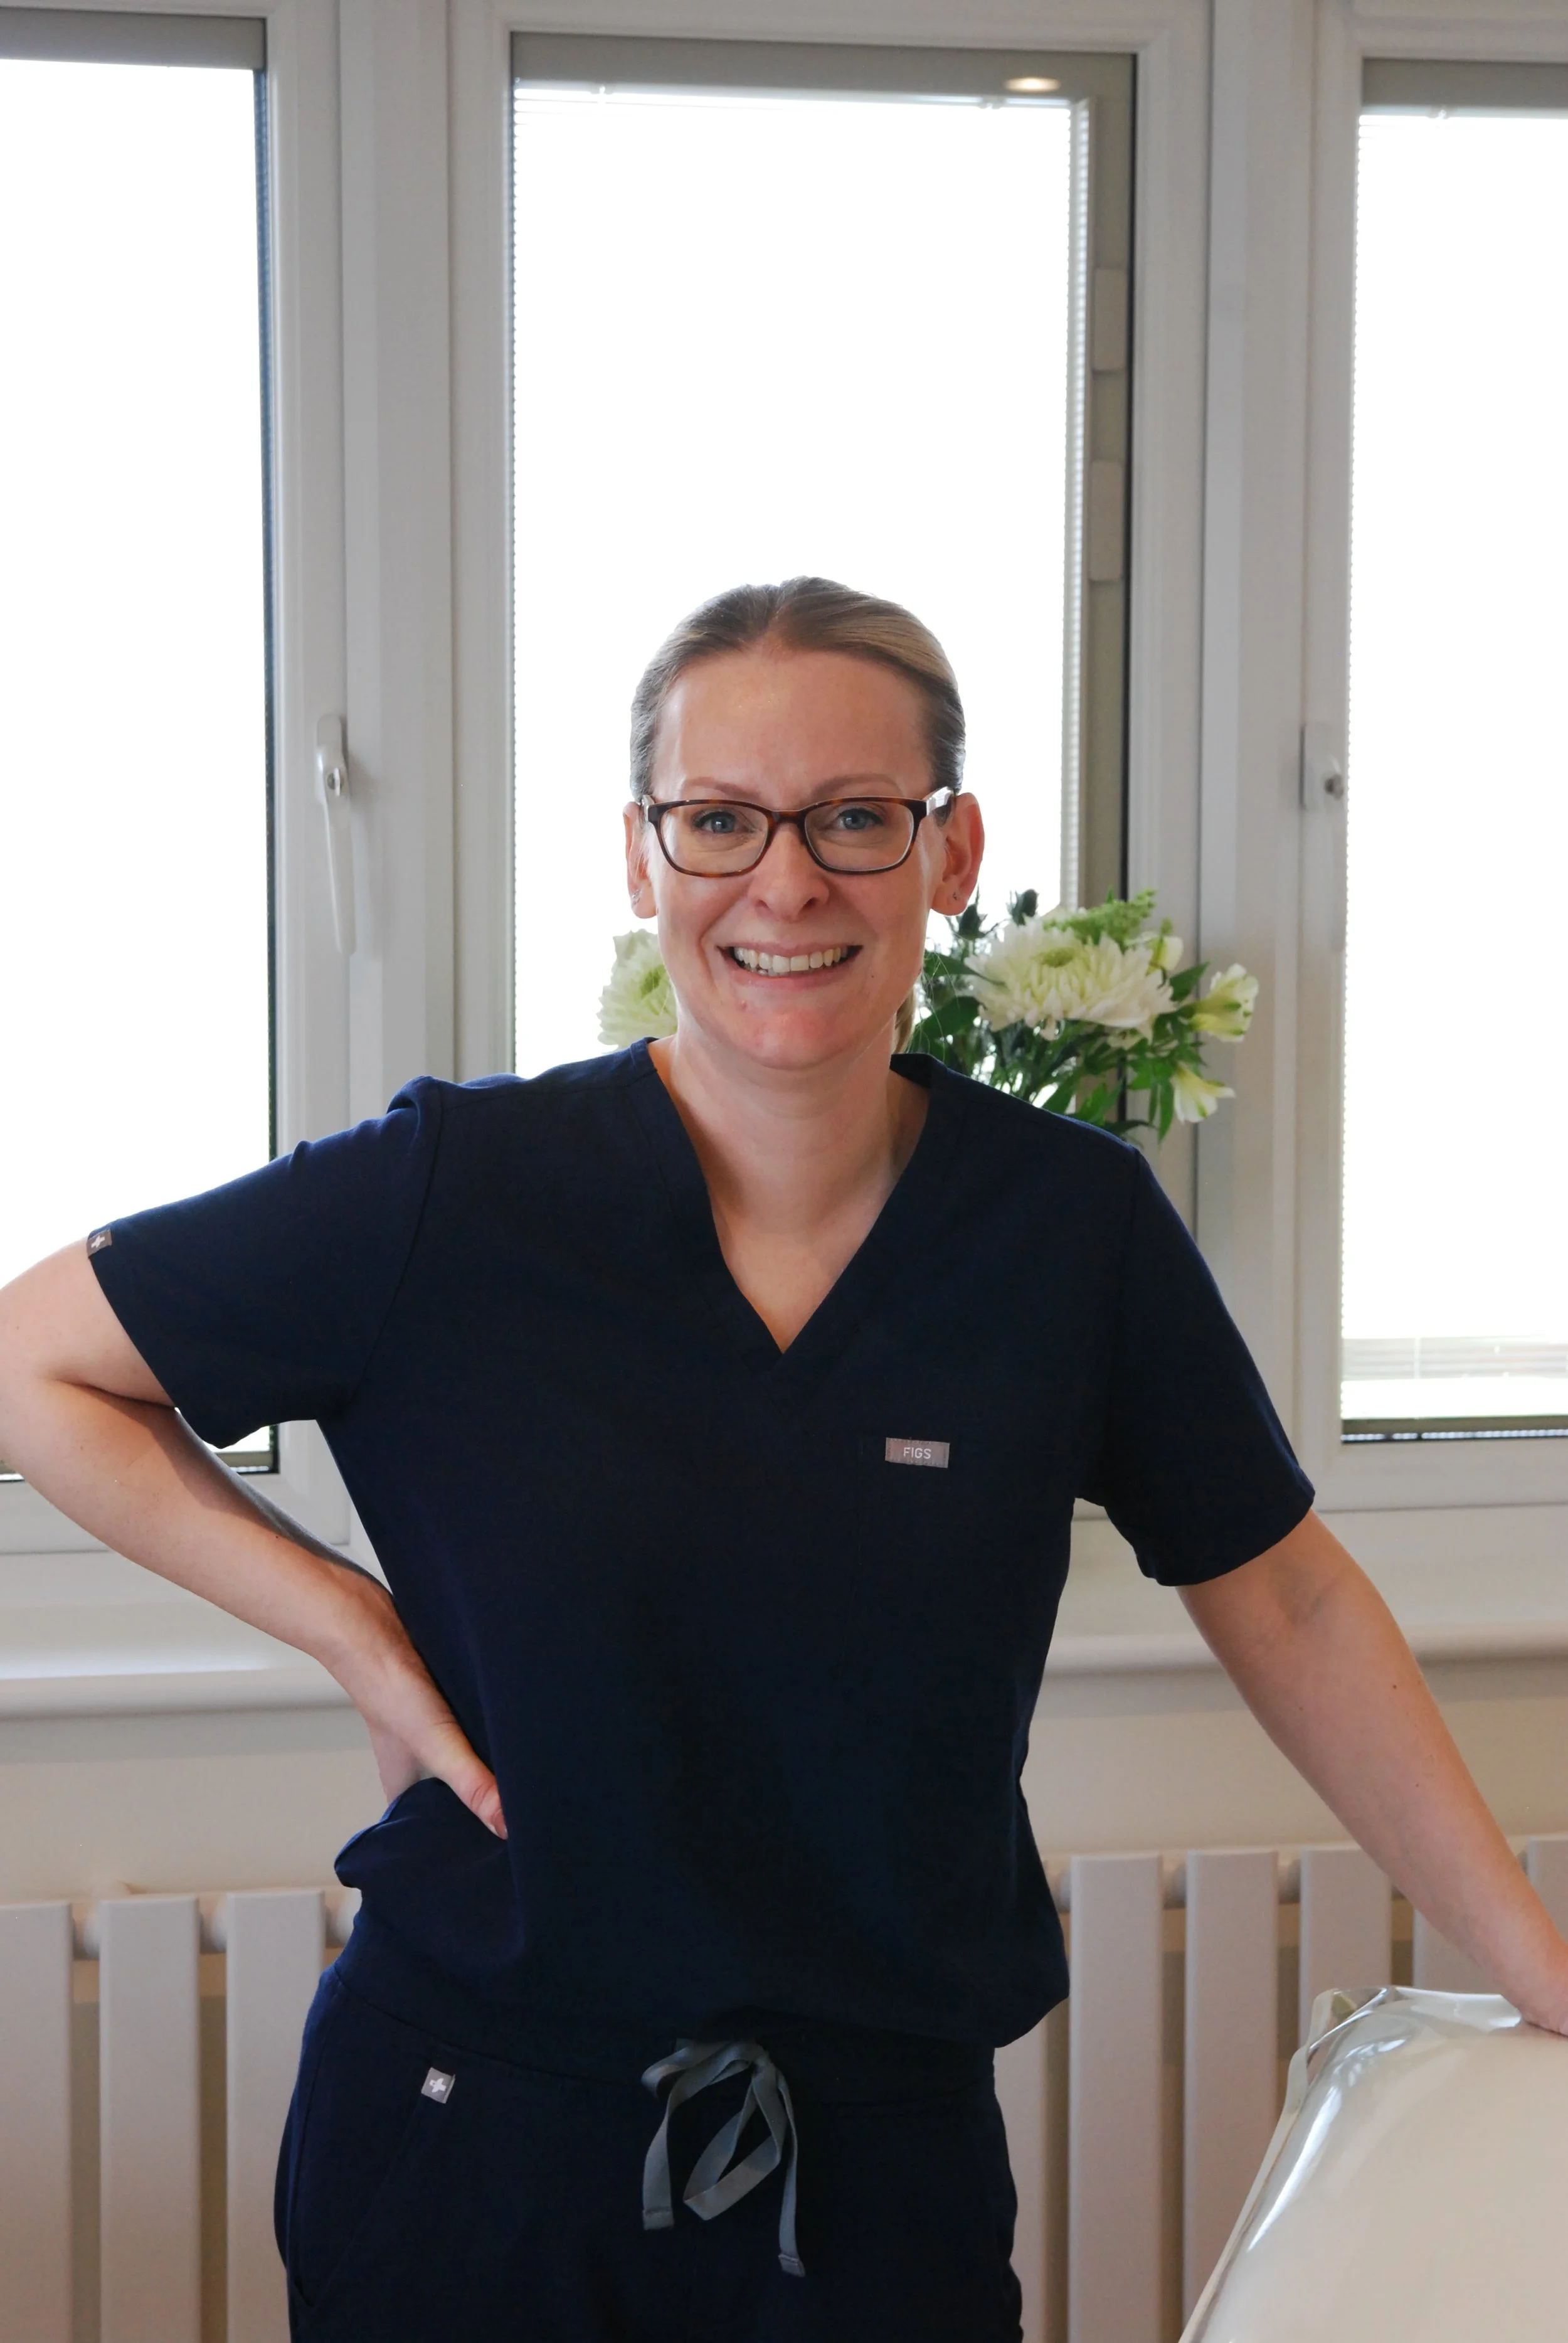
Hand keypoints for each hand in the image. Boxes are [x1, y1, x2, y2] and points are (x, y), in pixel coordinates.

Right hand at [323, 1573, 506, 1838]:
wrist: (372, 1626)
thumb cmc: (387, 1688)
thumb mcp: (437, 1745)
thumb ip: (472, 1783)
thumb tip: (510, 1824)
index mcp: (404, 1787)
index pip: (431, 1830)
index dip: (457, 1842)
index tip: (493, 1853)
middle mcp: (416, 1762)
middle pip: (452, 1796)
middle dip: (480, 1804)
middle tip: (523, 1816)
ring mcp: (429, 1731)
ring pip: (464, 1759)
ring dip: (488, 1764)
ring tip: (526, 1776)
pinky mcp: (443, 1700)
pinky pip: (471, 1725)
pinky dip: (489, 1729)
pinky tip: (513, 1727)